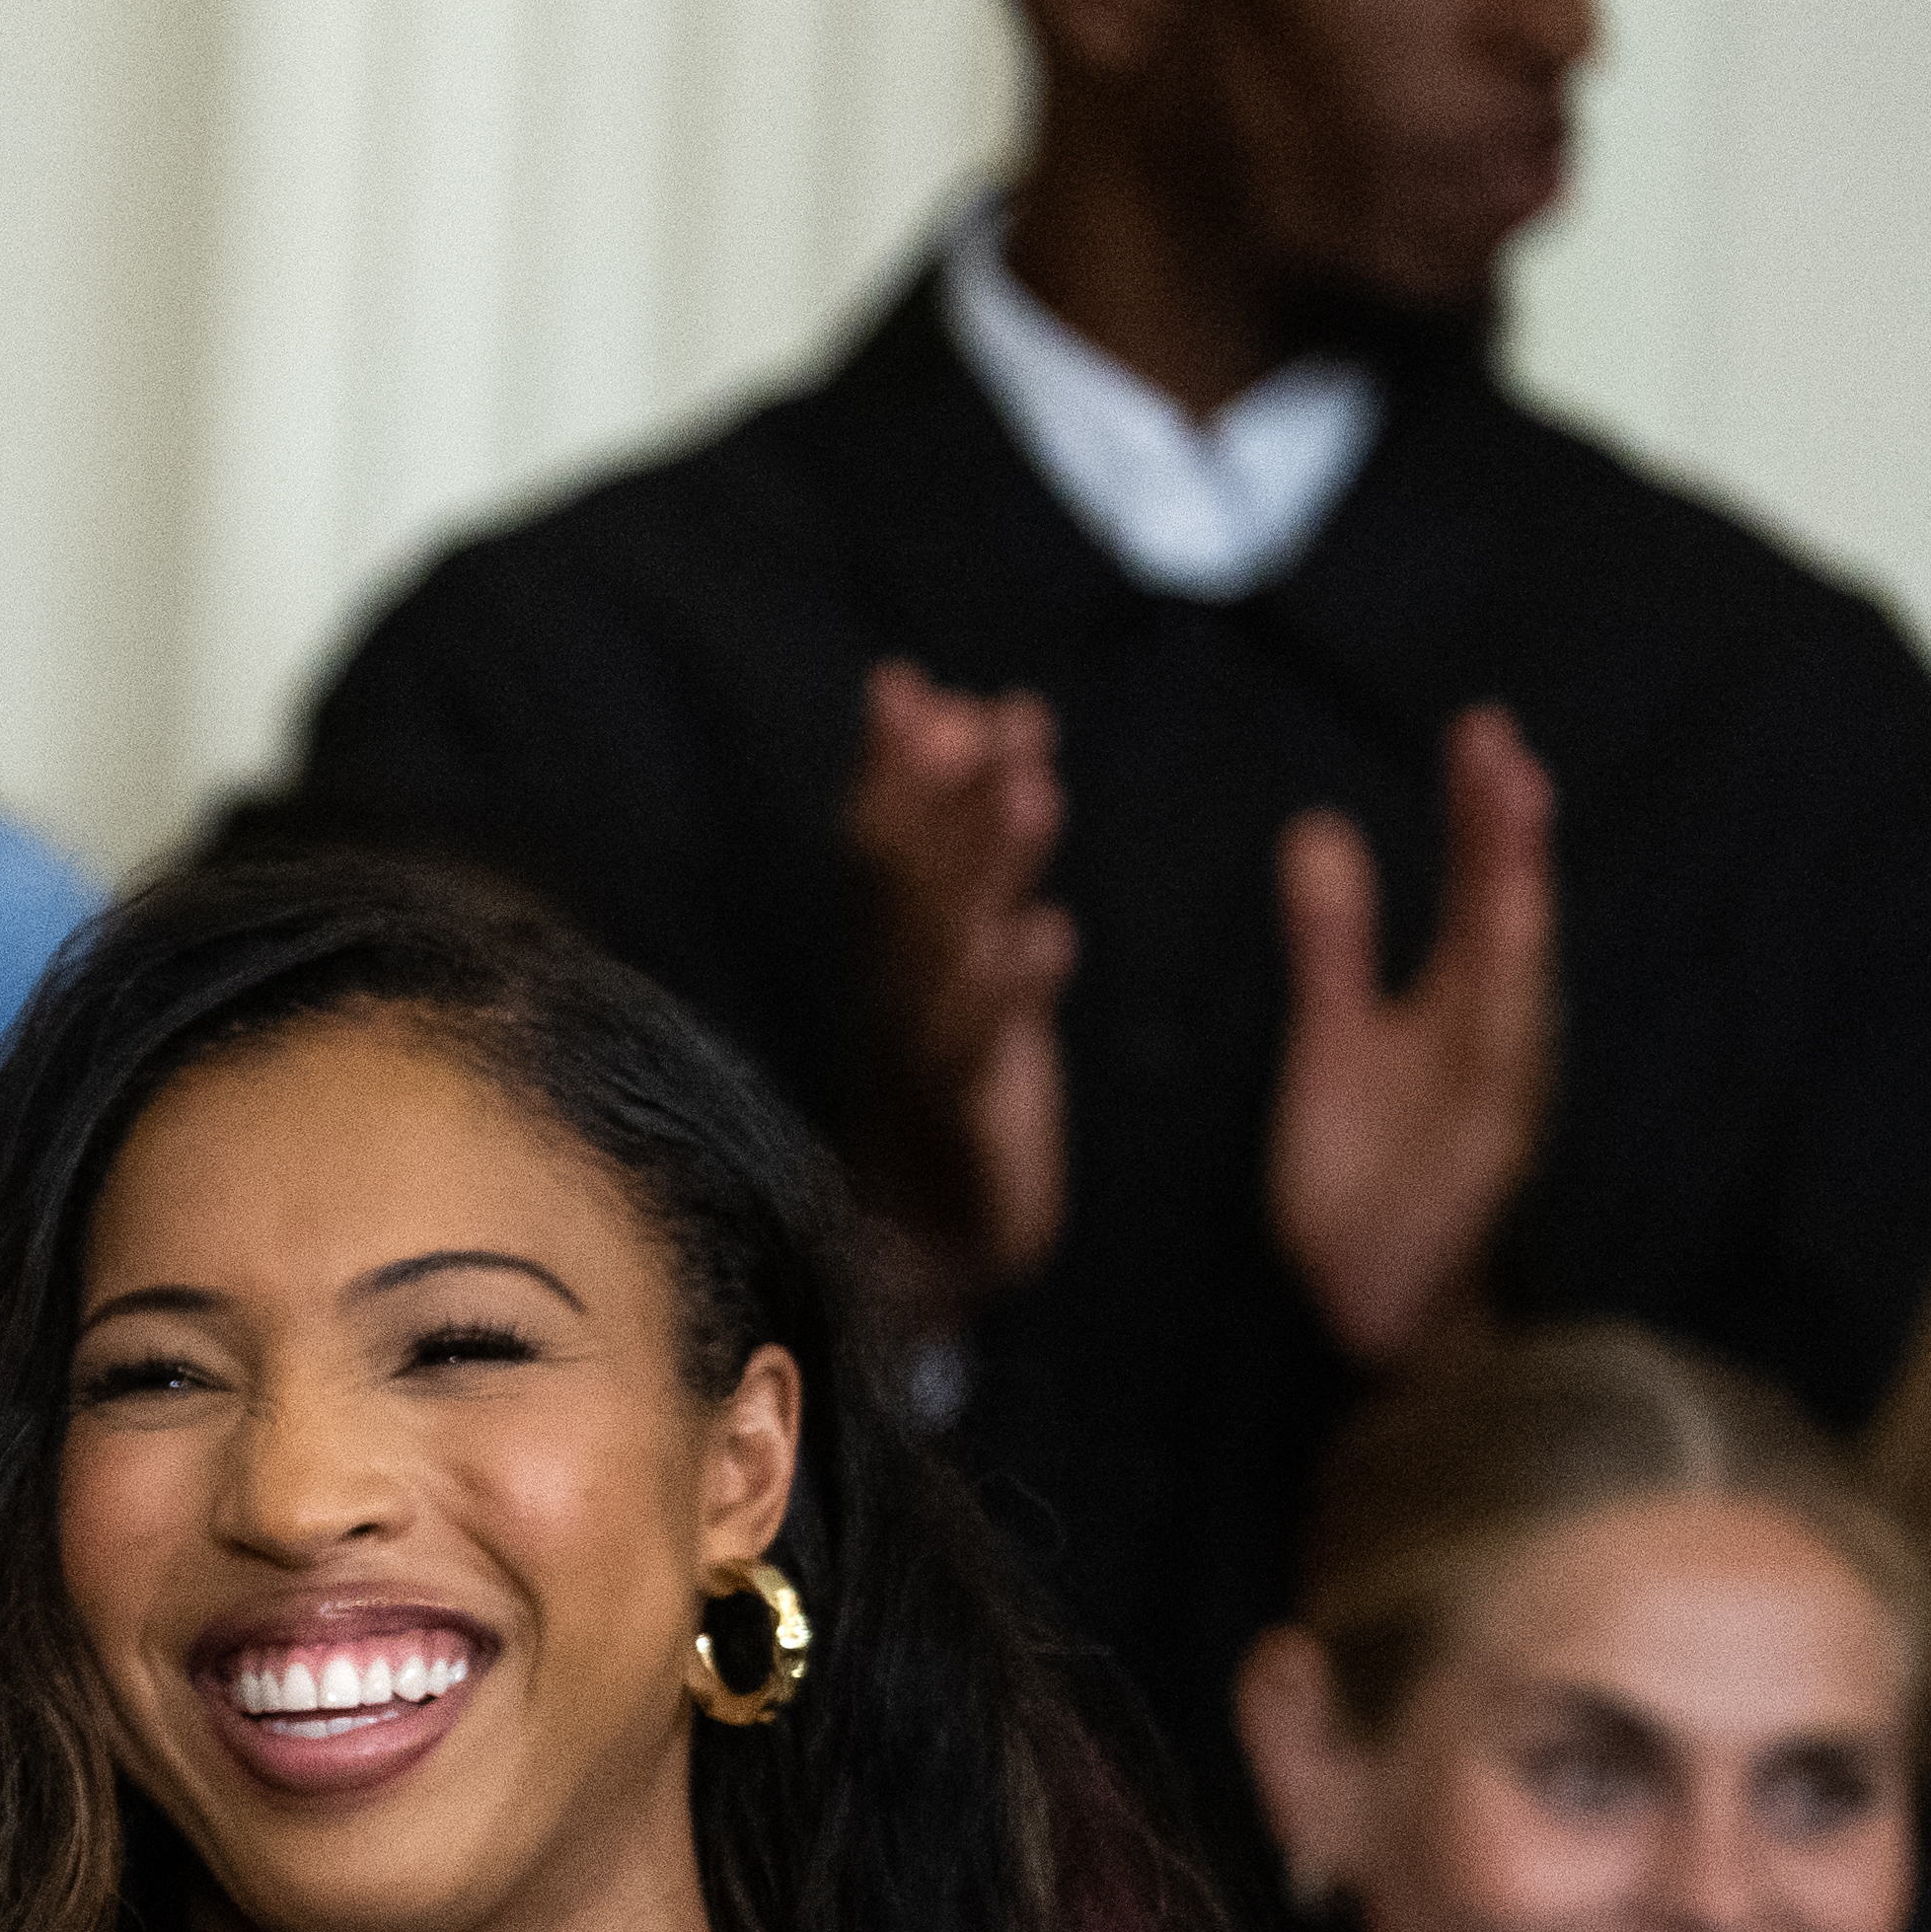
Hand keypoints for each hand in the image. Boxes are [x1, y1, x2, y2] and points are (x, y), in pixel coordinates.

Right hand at [840, 663, 1075, 1304]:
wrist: (926, 1247)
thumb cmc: (951, 1099)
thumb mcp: (955, 979)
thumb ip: (959, 874)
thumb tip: (955, 757)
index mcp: (901, 959)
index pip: (884, 846)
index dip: (892, 768)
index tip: (906, 684)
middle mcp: (903, 992)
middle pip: (916, 877)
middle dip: (946, 790)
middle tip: (974, 716)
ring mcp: (930, 1052)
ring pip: (951, 943)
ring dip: (988, 864)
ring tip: (1032, 787)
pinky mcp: (965, 1114)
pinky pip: (983, 1047)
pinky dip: (1011, 991)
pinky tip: (1046, 938)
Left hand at [1268, 704, 1558, 1362]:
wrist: (1371, 1295)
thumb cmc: (1369, 1164)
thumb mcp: (1333, 1033)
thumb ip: (1333, 940)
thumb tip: (1321, 828)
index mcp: (1461, 1001)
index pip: (1477, 889)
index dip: (1482, 814)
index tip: (1479, 731)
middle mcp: (1496, 1034)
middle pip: (1509, 917)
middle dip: (1509, 835)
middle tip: (1498, 745)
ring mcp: (1502, 1093)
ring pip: (1520, 983)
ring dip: (1517, 900)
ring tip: (1513, 815)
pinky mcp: (1491, 1154)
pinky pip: (1504, 1076)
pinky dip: (1509, 1013)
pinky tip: (1505, 948)